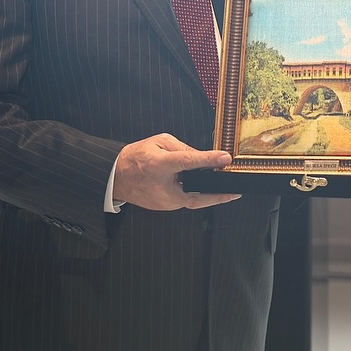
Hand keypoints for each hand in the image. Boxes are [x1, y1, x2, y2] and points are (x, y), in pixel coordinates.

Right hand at [114, 133, 240, 210]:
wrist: (116, 178)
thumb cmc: (135, 158)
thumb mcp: (158, 142)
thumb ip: (182, 148)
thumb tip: (202, 157)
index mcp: (160, 165)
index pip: (189, 162)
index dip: (209, 160)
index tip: (225, 158)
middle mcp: (163, 187)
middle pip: (196, 193)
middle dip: (217, 193)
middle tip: (235, 189)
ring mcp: (164, 201)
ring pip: (193, 199)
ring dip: (206, 194)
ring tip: (223, 188)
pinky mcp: (165, 208)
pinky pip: (185, 201)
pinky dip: (195, 195)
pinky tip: (203, 189)